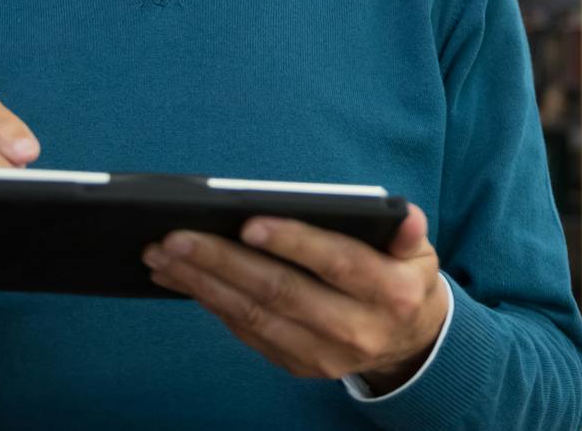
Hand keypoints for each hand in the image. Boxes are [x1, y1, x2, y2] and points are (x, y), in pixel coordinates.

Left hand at [143, 204, 448, 393]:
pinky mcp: (299, 365)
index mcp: (391, 293)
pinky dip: (212, 303)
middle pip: (281, 293)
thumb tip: (403, 216)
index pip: (339, 264)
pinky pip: (248, 333)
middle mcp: (356, 329)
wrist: (409, 343)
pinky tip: (184, 278)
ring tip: (163, 254)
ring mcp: (323, 354)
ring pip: (255, 316)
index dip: (294, 243)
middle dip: (224, 262)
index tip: (248, 222)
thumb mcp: (418, 252)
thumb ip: (407, 232)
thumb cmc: (402, 278)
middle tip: (176, 236)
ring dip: (203, 284)